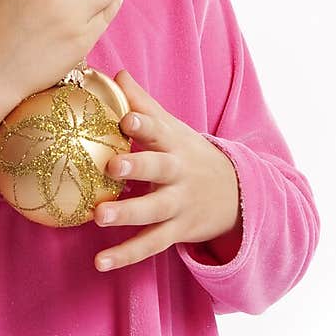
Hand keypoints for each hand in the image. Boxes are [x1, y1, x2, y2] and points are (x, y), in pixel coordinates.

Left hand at [93, 70, 241, 271]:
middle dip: (136, 167)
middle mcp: (178, 173)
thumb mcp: (173, 128)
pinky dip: (125, 255)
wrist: (237, 194)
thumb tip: (114, 73)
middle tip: (111, 166)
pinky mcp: (177, 232)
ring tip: (98, 217)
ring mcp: (179, 204)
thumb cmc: (189, 155)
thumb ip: (142, 104)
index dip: (143, 122)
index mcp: (174, 143)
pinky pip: (150, 245)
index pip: (158, 129)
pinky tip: (100, 262)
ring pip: (153, 211)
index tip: (125, 118)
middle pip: (158, 169)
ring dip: (127, 214)